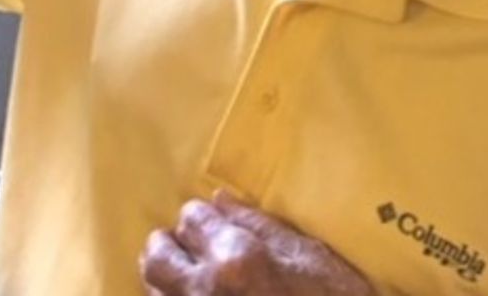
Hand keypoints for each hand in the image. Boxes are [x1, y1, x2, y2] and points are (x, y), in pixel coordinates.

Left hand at [140, 191, 377, 295]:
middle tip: (185, 246)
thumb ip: (257, 224)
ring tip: (189, 277)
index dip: (201, 217)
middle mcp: (206, 291)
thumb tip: (219, 201)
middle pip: (157, 256)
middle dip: (168, 244)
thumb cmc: (332, 295)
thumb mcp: (306, 252)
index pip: (192, 218)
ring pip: (155, 292)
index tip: (210, 221)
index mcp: (236, 258)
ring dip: (167, 279)